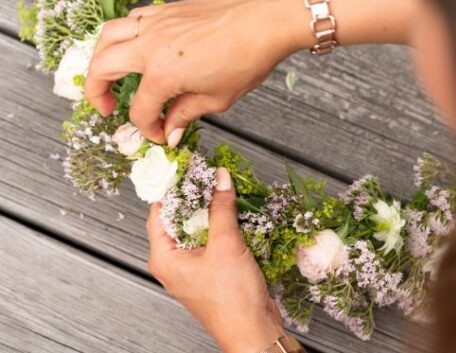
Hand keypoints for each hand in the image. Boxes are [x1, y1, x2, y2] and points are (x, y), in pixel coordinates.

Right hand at [85, 0, 311, 146]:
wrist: (266, 20)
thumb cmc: (247, 59)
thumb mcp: (217, 98)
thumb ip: (186, 114)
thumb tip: (170, 132)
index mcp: (163, 74)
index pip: (141, 109)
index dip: (148, 128)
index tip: (160, 134)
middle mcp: (151, 46)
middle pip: (102, 67)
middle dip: (96, 92)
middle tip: (106, 108)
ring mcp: (156, 24)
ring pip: (108, 36)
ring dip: (100, 58)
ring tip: (108, 75)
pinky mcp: (166, 10)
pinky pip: (131, 20)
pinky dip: (124, 35)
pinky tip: (136, 48)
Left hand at [146, 168, 284, 352]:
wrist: (253, 331)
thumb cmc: (232, 300)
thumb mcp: (226, 244)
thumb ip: (222, 207)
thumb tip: (220, 178)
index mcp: (164, 257)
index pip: (159, 211)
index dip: (171, 187)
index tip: (186, 167)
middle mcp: (174, 262)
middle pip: (179, 218)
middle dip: (196, 197)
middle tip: (209, 175)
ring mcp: (193, 267)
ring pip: (198, 229)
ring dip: (212, 211)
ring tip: (224, 189)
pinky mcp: (211, 271)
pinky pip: (212, 241)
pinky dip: (222, 226)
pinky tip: (235, 213)